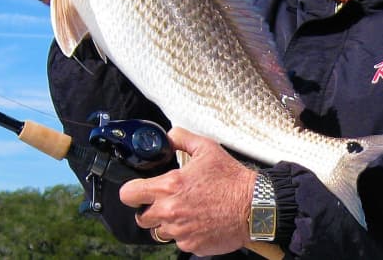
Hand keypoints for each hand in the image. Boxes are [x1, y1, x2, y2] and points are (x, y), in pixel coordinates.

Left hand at [119, 127, 255, 254]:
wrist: (253, 206)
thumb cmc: (231, 178)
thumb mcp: (207, 148)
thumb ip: (182, 139)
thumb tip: (168, 136)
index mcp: (169, 186)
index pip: (130, 194)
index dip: (132, 191)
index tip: (138, 191)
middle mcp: (170, 211)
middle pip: (141, 217)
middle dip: (151, 209)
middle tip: (168, 201)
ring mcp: (179, 231)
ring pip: (159, 231)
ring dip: (168, 223)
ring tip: (187, 211)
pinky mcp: (190, 245)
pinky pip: (179, 241)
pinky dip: (186, 233)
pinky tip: (200, 222)